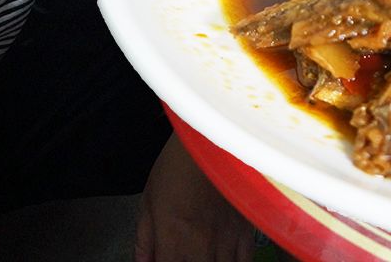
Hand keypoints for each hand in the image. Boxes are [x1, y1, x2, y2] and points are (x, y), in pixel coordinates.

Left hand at [135, 135, 253, 261]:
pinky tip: (227, 258)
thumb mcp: (148, 202)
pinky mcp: (246, 227)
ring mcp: (227, 239)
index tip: (165, 259)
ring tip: (205, 256)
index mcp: (172, 241)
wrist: (211, 140)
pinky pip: (245, 260)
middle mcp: (201, 246)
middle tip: (184, 255)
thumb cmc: (177, 165)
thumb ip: (144, 240)